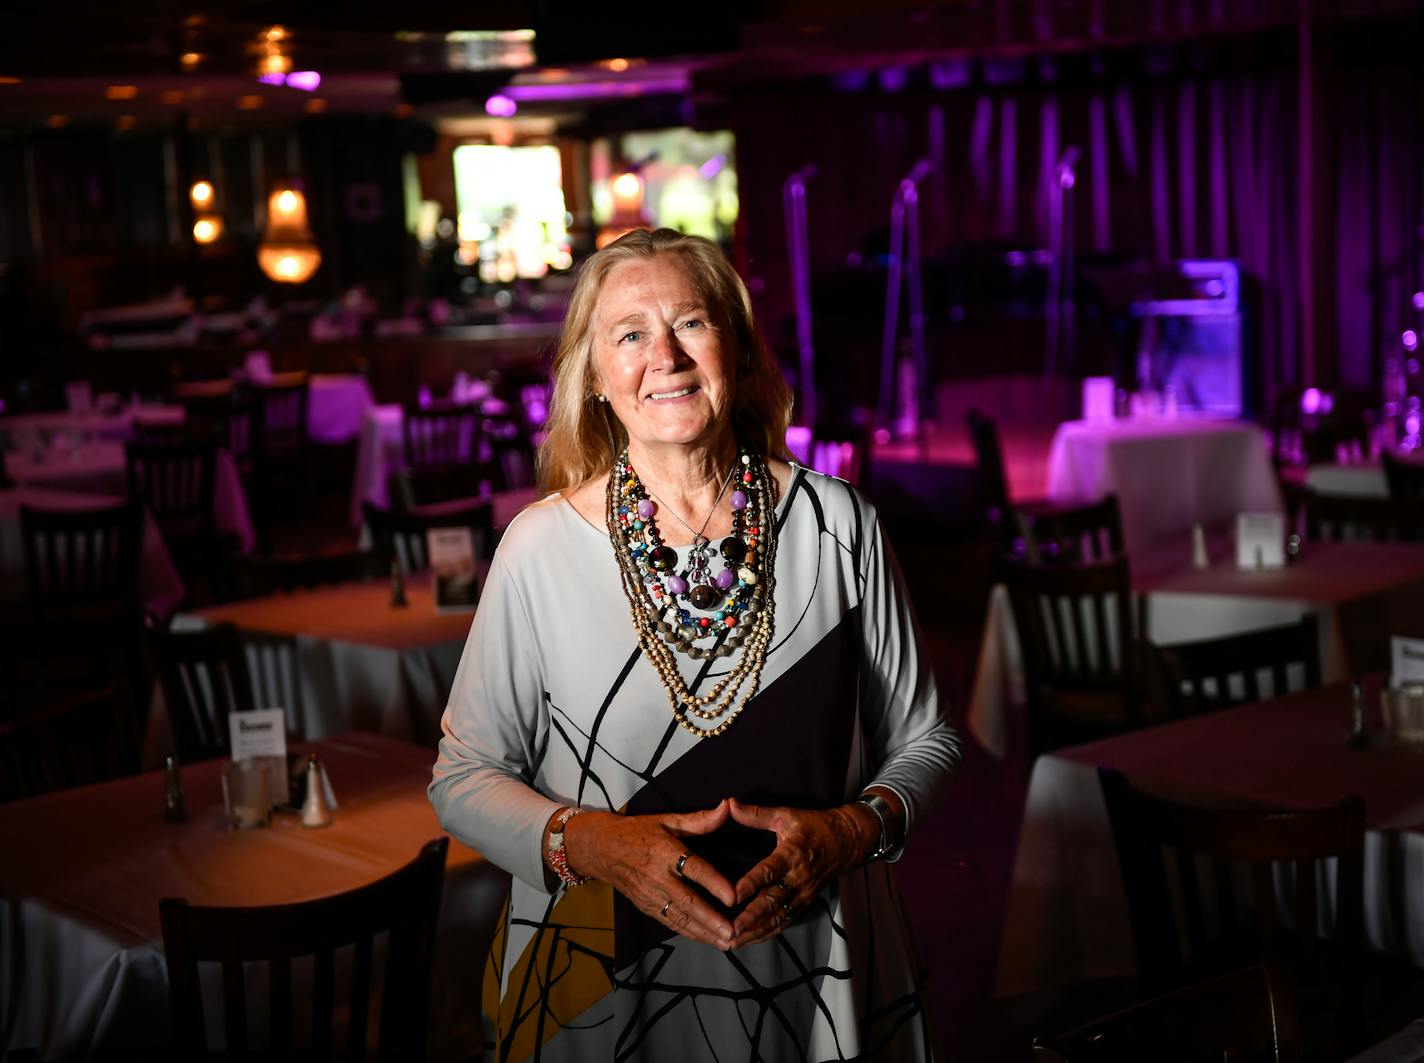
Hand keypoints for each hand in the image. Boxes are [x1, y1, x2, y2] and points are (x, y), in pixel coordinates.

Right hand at [563, 799, 737, 948]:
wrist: (600, 849)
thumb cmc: (637, 831)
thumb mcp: (666, 820)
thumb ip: (699, 819)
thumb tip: (727, 807)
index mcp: (665, 851)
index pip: (693, 868)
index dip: (713, 883)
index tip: (732, 897)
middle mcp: (657, 876)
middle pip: (687, 901)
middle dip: (711, 919)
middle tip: (733, 932)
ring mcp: (650, 895)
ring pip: (679, 917)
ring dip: (704, 932)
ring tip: (727, 943)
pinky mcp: (646, 907)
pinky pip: (670, 922)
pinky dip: (689, 933)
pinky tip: (707, 940)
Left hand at [726, 797, 878, 947]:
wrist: (846, 842)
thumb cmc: (813, 826)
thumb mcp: (786, 815)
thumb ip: (756, 814)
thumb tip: (729, 804)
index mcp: (792, 853)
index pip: (769, 871)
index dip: (751, 884)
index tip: (732, 895)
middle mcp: (798, 878)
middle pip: (773, 901)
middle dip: (751, 918)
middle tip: (730, 930)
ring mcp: (803, 894)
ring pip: (778, 917)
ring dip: (756, 931)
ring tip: (733, 942)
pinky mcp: (805, 903)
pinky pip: (785, 922)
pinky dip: (767, 934)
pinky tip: (749, 941)